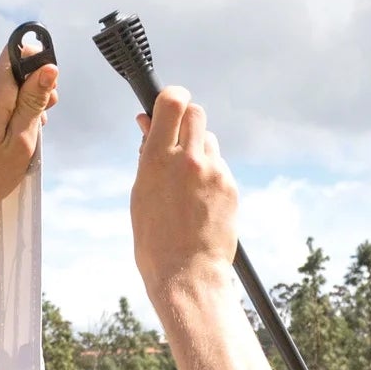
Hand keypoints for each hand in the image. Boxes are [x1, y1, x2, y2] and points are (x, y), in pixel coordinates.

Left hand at [0, 34, 59, 221]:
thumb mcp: (21, 141)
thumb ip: (34, 101)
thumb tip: (49, 67)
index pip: (17, 50)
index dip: (39, 64)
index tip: (47, 94)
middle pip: (15, 68)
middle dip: (35, 89)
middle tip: (41, 122)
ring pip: (9, 85)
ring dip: (24, 104)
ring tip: (26, 135)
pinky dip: (11, 111)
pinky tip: (12, 136)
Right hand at [131, 86, 237, 310]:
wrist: (186, 273)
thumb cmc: (154, 238)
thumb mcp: (140, 192)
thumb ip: (147, 154)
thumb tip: (148, 124)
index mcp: (158, 159)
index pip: (172, 102)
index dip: (172, 96)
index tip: (169, 102)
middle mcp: (189, 160)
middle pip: (196, 113)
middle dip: (186, 119)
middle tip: (177, 138)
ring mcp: (214, 172)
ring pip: (209, 140)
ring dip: (199, 149)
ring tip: (186, 180)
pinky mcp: (230, 186)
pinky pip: (220, 166)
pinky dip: (210, 173)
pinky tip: (199, 199)